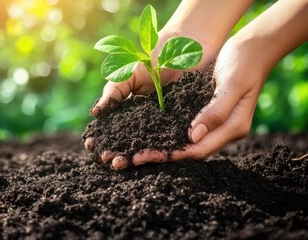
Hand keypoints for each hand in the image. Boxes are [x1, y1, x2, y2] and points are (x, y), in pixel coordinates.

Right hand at [84, 27, 218, 168]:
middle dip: (114, 151)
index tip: (91, 145)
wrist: (185, 47)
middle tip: (105, 160)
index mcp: (129, 108)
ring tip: (120, 164)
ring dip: (131, 155)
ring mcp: (162, 123)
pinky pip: (170, 139)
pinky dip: (159, 149)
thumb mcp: (128, 72)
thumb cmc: (153, 57)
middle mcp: (144, 119)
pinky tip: (147, 158)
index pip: (112, 127)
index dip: (101, 136)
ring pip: (145, 144)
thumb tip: (95, 113)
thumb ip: (114, 91)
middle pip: (126, 139)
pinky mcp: (182, 124)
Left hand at [132, 36, 268, 165]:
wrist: (255, 48)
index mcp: (233, 127)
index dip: (170, 155)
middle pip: (190, 151)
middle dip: (162, 155)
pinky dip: (169, 132)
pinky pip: (187, 128)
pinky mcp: (208, 113)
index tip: (143, 156)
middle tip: (133, 158)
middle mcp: (224, 130)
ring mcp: (217, 123)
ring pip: (187, 142)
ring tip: (137, 149)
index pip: (197, 150)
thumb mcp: (232, 84)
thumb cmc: (245, 62)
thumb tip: (194, 136)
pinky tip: (151, 131)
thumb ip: (216, 111)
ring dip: (164, 146)